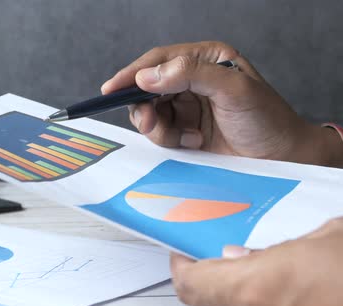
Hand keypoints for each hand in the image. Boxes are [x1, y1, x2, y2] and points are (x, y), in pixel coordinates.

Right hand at [102, 41, 342, 166]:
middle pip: (148, 87)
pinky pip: (160, 131)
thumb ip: (190, 74)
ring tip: (179, 137)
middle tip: (146, 123)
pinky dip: (168, 139)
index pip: (159, 60)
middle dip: (143, 106)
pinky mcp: (185, 129)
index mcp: (206, 59)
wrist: (282, 159)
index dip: (132, 73)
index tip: (111, 89)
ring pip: (150, 111)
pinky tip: (192, 142)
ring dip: (156, 126)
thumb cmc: (266, 120)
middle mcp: (193, 79)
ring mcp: (188, 105)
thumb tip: (147, 76)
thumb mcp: (233, 89)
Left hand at [171, 217, 342, 305]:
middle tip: (242, 264)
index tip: (184, 256)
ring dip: (251, 305)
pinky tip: (299, 303)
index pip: (191, 286)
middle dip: (224, 283)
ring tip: (283, 285)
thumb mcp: (325, 239)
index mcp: (259, 288)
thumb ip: (271, 250)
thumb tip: (237, 258)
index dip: (181, 269)